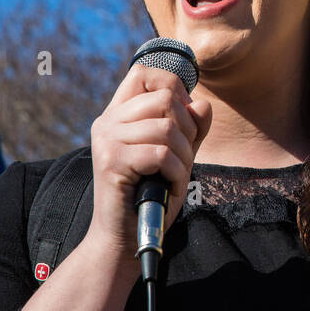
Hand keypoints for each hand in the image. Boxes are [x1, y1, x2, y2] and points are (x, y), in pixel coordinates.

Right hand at [84, 63, 212, 263]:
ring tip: (174, 175)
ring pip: (167, 127)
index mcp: (119, 113)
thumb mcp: (178, 154)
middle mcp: (108, 121)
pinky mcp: (111, 161)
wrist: (125, 237)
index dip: (173, 87)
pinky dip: (177, 172)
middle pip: (165, 98)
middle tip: (181, 157)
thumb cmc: (152, 194)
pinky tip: (169, 186)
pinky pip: (162, 154)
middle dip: (188, 128)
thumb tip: (203, 104)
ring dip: (184, 156)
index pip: (145, 72)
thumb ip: (192, 128)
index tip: (182, 117)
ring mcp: (107, 140)